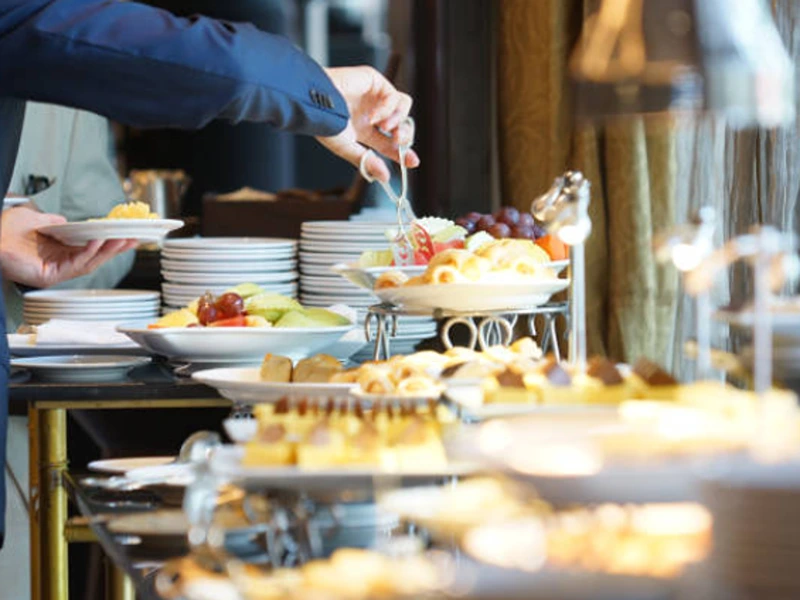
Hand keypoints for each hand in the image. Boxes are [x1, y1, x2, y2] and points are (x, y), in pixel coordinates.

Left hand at [0, 206, 137, 287]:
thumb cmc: (3, 231)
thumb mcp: (34, 219)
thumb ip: (52, 221)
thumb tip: (66, 221)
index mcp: (58, 252)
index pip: (90, 248)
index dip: (108, 242)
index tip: (125, 234)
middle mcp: (59, 263)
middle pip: (95, 258)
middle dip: (115, 248)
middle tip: (133, 239)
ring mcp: (56, 271)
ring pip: (89, 263)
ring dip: (107, 251)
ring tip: (121, 239)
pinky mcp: (50, 276)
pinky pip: (75, 264)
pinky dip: (89, 252)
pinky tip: (98, 241)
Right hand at [316, 66, 419, 182]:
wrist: (314, 101)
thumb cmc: (324, 123)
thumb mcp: (347, 148)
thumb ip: (366, 162)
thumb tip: (384, 178)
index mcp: (364, 130)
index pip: (390, 143)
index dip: (403, 152)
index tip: (413, 161)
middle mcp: (371, 113)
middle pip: (401, 124)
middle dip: (404, 135)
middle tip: (398, 141)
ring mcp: (374, 96)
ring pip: (403, 107)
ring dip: (397, 121)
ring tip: (383, 127)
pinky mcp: (375, 81)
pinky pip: (394, 96)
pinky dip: (387, 109)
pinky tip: (373, 115)